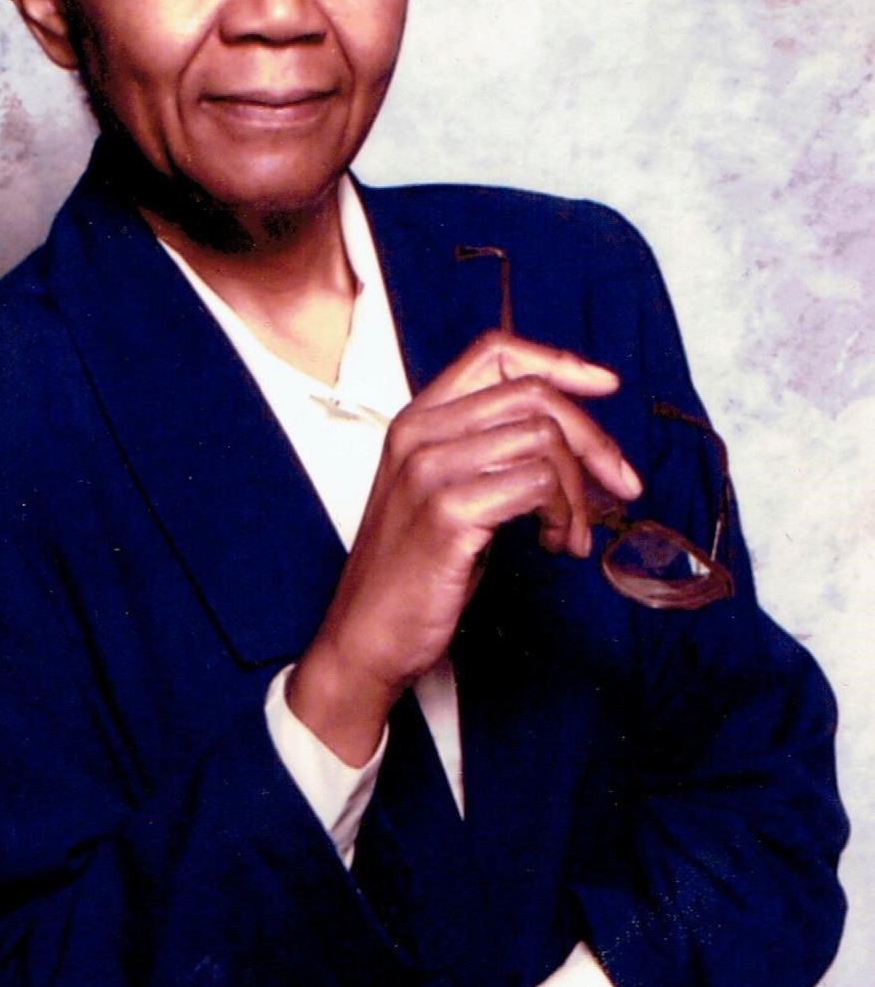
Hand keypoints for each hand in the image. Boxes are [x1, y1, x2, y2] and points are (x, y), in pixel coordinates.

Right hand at [286, 330, 641, 763]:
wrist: (366, 635)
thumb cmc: (414, 569)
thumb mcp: (445, 491)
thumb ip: (491, 451)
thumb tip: (578, 438)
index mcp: (417, 418)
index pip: (494, 352)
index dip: (558, 362)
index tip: (605, 385)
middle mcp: (419, 433)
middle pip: (532, 396)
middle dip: (593, 439)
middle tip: (620, 483)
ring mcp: (429, 471)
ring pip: (541, 441)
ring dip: (578, 492)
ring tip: (570, 533)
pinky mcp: (447, 513)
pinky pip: (535, 487)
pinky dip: (562, 516)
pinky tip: (552, 545)